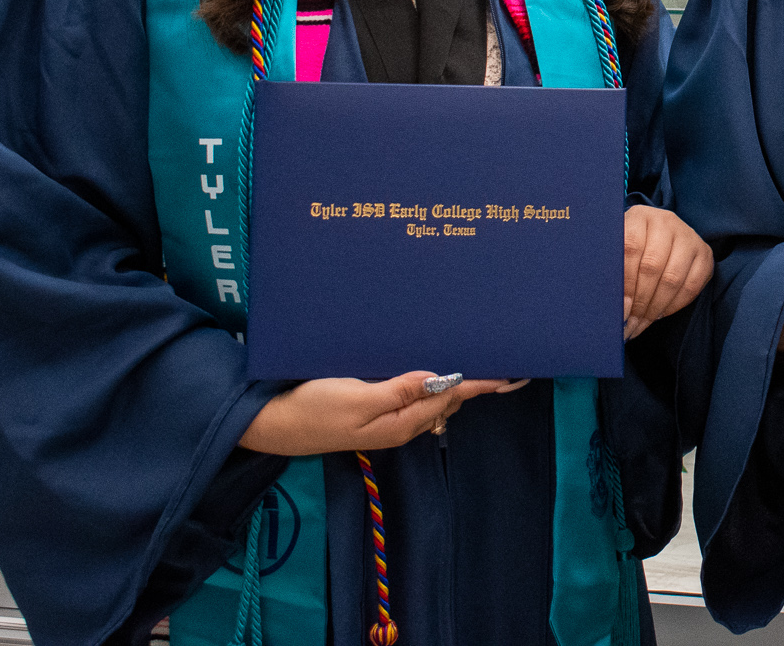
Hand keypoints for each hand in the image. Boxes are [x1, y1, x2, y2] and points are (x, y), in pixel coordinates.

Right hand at [239, 372, 520, 455]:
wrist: (273, 424)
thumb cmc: (314, 409)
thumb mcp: (357, 400)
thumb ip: (399, 391)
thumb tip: (439, 379)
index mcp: (403, 422)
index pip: (452, 397)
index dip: (482, 383)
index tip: (510, 373)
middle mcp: (402, 423)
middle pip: (447, 398)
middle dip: (473, 380)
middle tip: (501, 358)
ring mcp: (388, 418)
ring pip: (431, 396)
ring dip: (453, 379)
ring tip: (478, 358)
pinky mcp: (374, 409)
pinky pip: (412, 393)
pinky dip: (429, 380)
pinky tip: (433, 365)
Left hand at [624, 205, 713, 338]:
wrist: (658, 237)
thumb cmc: (630, 249)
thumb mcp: (616, 249)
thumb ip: (612, 271)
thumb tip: (614, 307)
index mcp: (640, 216)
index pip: (631, 249)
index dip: (625, 283)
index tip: (619, 310)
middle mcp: (666, 221)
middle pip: (653, 266)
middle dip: (640, 300)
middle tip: (630, 323)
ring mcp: (689, 236)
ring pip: (673, 278)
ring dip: (656, 306)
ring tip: (642, 322)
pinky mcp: (705, 253)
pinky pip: (692, 286)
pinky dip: (674, 305)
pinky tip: (659, 314)